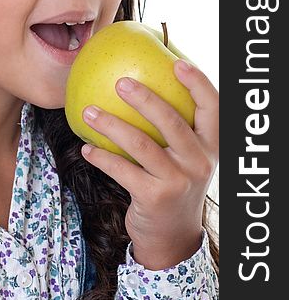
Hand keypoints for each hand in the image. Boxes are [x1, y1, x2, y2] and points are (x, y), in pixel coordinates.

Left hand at [80, 59, 218, 269]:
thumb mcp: (187, 157)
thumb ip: (177, 128)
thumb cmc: (174, 182)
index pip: (211, 107)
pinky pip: (122, 170)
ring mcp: (178, 181)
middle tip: (119, 82)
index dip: (197, 83)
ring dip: (110, 125)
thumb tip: (142, 83)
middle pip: (171, 121)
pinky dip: (102, 157)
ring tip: (88, 112)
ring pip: (141, 144)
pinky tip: (87, 147)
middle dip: (144, 98)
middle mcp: (199, 161)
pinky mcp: (154, 198)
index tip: (176, 63)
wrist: (173, 236)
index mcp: (211, 145)